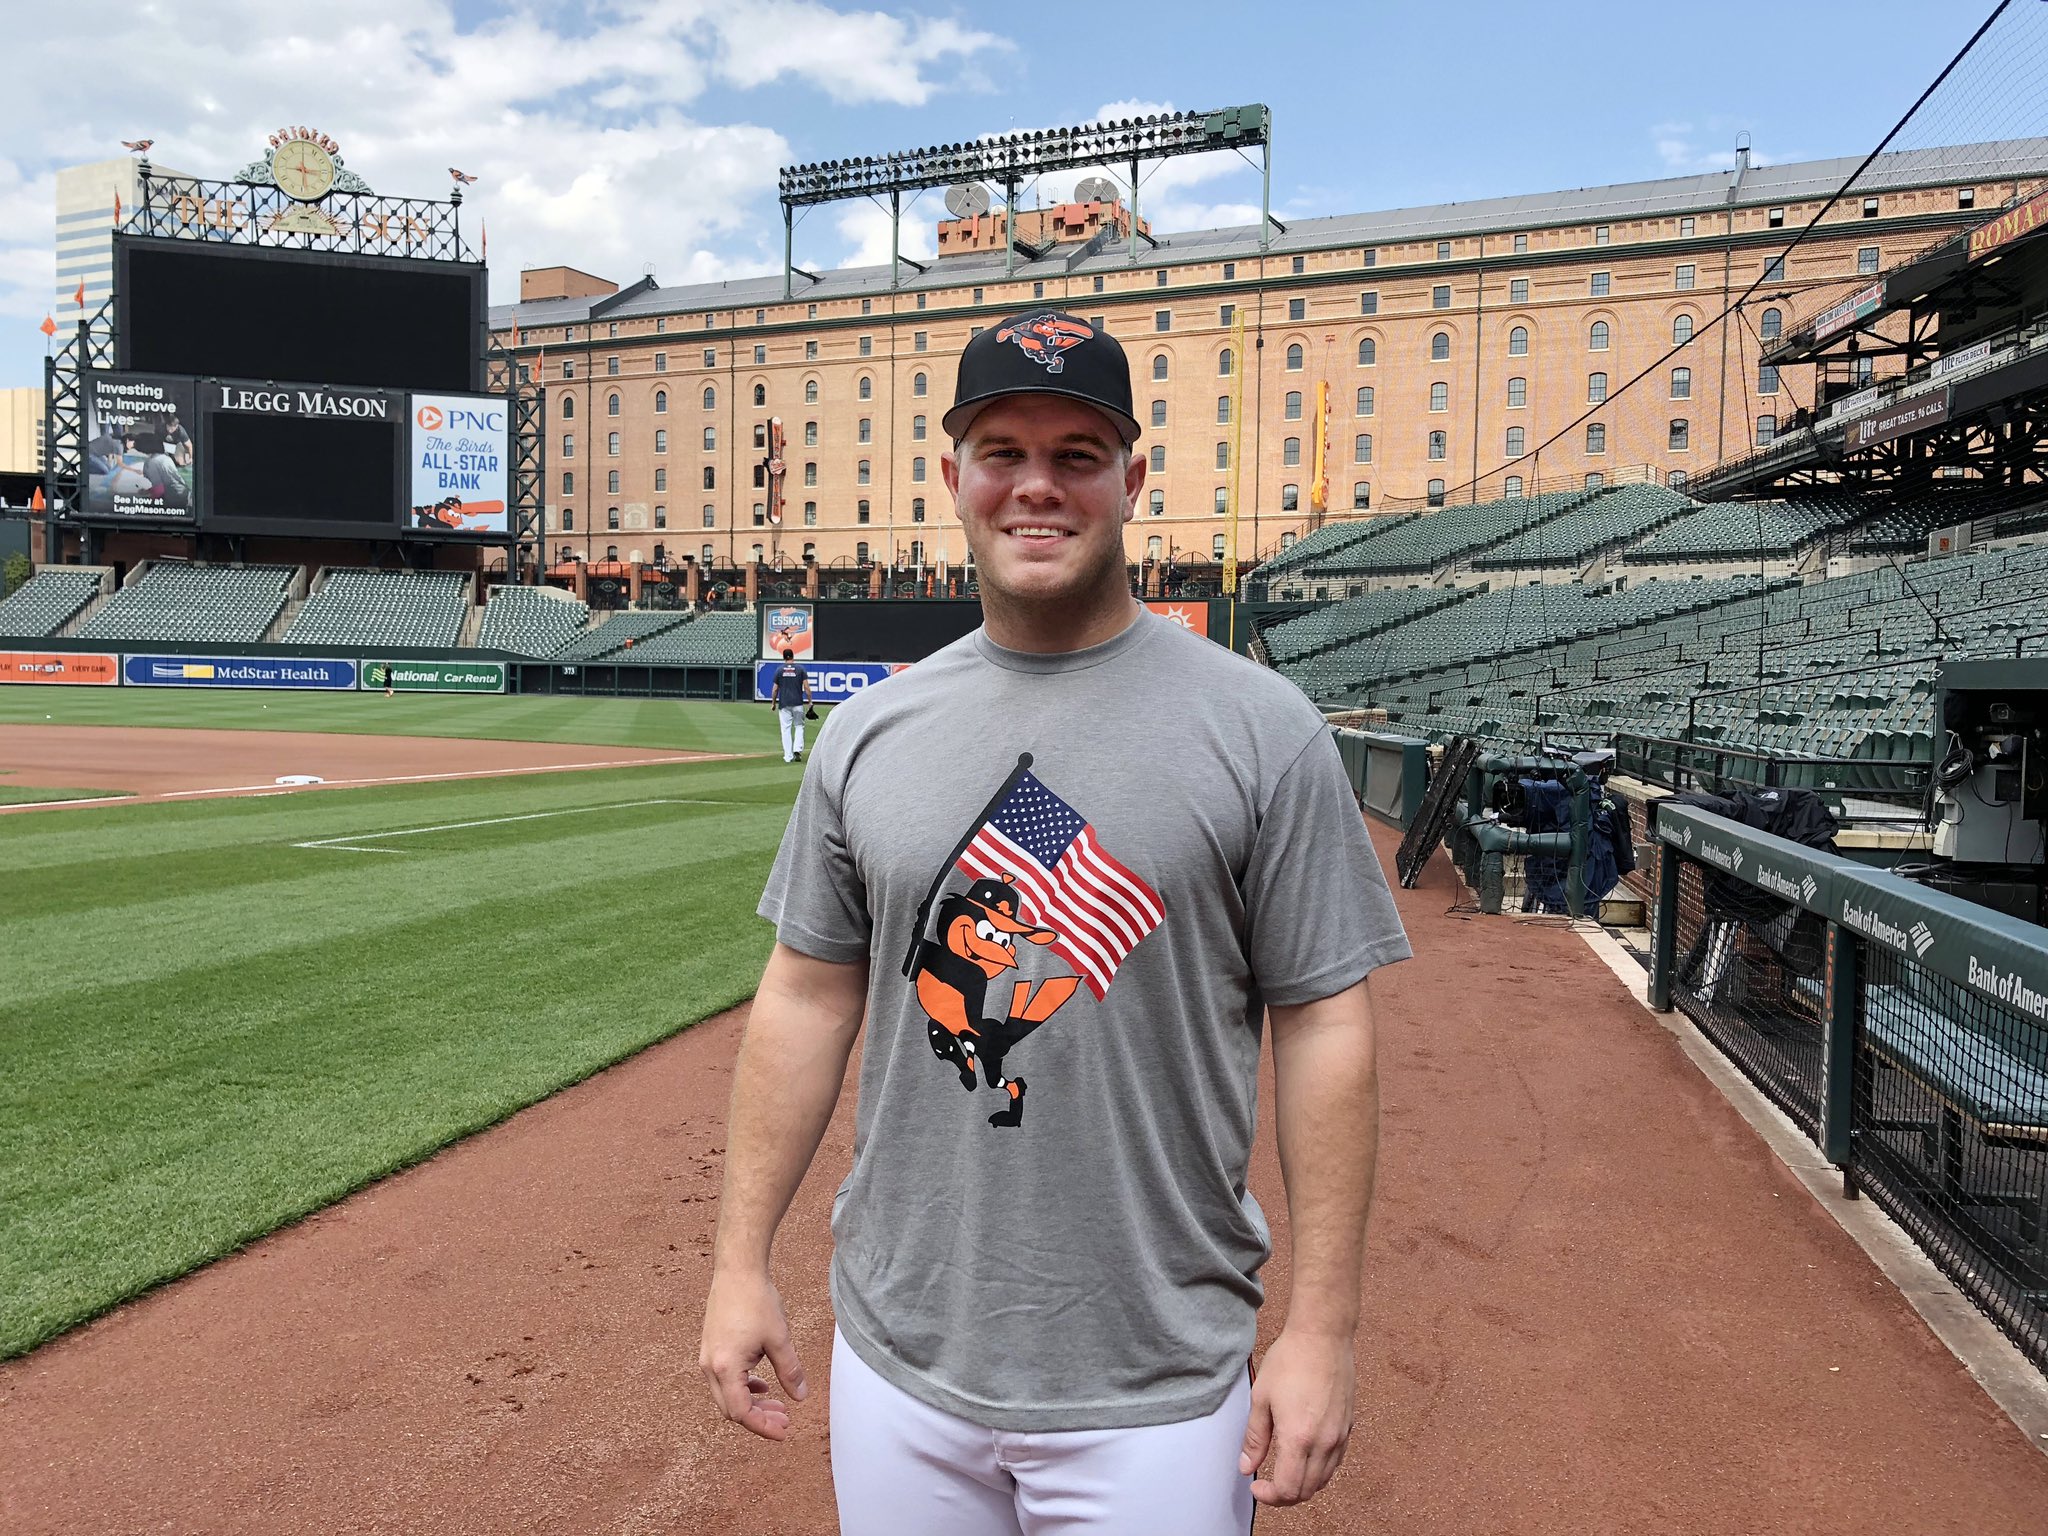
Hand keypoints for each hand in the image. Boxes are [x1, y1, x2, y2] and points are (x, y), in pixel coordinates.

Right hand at [699, 1267, 807, 1440]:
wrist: (736, 1270)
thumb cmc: (756, 1300)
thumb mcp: (780, 1338)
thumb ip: (790, 1371)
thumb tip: (801, 1397)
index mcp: (725, 1367)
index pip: (741, 1412)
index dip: (762, 1426)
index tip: (784, 1431)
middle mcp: (710, 1367)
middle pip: (731, 1409)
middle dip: (758, 1419)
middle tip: (785, 1421)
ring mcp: (708, 1358)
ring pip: (727, 1395)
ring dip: (751, 1404)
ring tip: (778, 1406)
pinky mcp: (711, 1349)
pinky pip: (724, 1380)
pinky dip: (743, 1388)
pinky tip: (763, 1385)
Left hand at [1237, 1327, 1355, 1506]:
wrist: (1323, 1336)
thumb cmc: (1290, 1361)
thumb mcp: (1261, 1397)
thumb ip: (1255, 1437)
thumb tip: (1246, 1466)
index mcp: (1298, 1438)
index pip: (1288, 1489)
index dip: (1270, 1496)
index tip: (1256, 1486)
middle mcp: (1324, 1443)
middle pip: (1307, 1491)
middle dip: (1285, 1495)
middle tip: (1267, 1483)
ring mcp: (1340, 1436)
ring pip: (1324, 1480)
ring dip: (1303, 1485)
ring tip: (1284, 1471)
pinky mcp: (1348, 1427)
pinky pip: (1336, 1462)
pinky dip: (1320, 1470)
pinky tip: (1305, 1457)